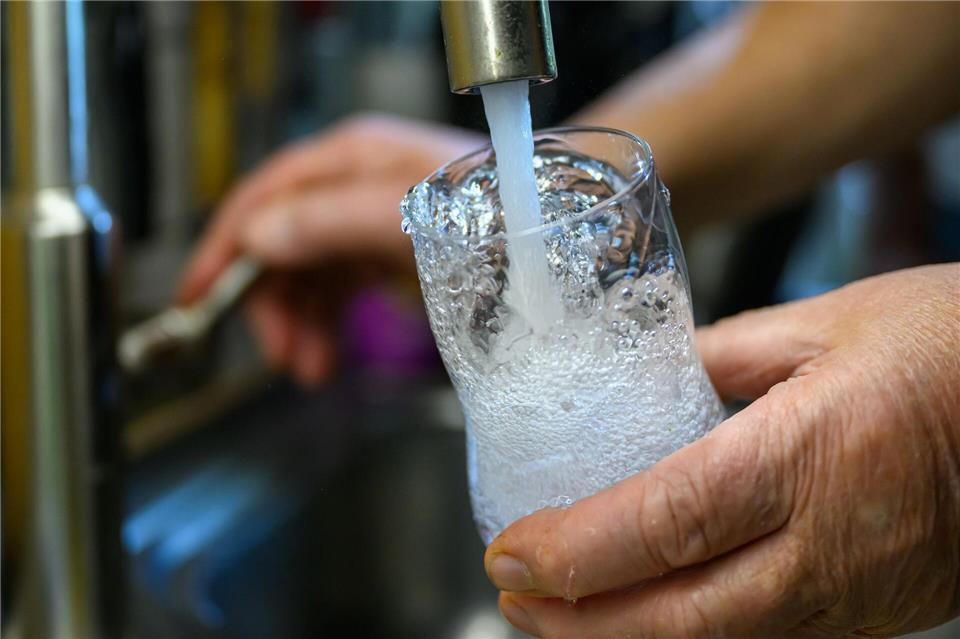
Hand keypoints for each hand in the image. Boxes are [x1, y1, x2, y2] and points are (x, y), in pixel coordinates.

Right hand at [178, 114, 482, 384]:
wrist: (561, 244)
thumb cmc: (500, 219)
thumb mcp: (412, 219)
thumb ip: (334, 221)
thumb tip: (260, 237)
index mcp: (353, 162)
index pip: (266, 196)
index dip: (226, 245)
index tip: (197, 296)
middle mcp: (355, 189)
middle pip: (282, 243)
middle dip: (272, 303)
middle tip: (281, 357)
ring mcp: (372, 226)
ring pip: (308, 276)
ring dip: (299, 325)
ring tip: (311, 370)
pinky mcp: (391, 261)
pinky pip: (338, 294)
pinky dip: (327, 327)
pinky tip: (329, 358)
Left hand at [484, 264, 959, 637]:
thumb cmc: (953, 345)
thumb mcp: (829, 323)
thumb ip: (725, 353)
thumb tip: (653, 372)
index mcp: (808, 455)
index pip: (664, 523)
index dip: (576, 551)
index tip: (512, 553)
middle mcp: (830, 546)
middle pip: (678, 617)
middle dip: (580, 621)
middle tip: (515, 596)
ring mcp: (858, 596)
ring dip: (628, 637)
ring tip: (564, 612)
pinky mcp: (878, 615)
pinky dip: (694, 636)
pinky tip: (654, 613)